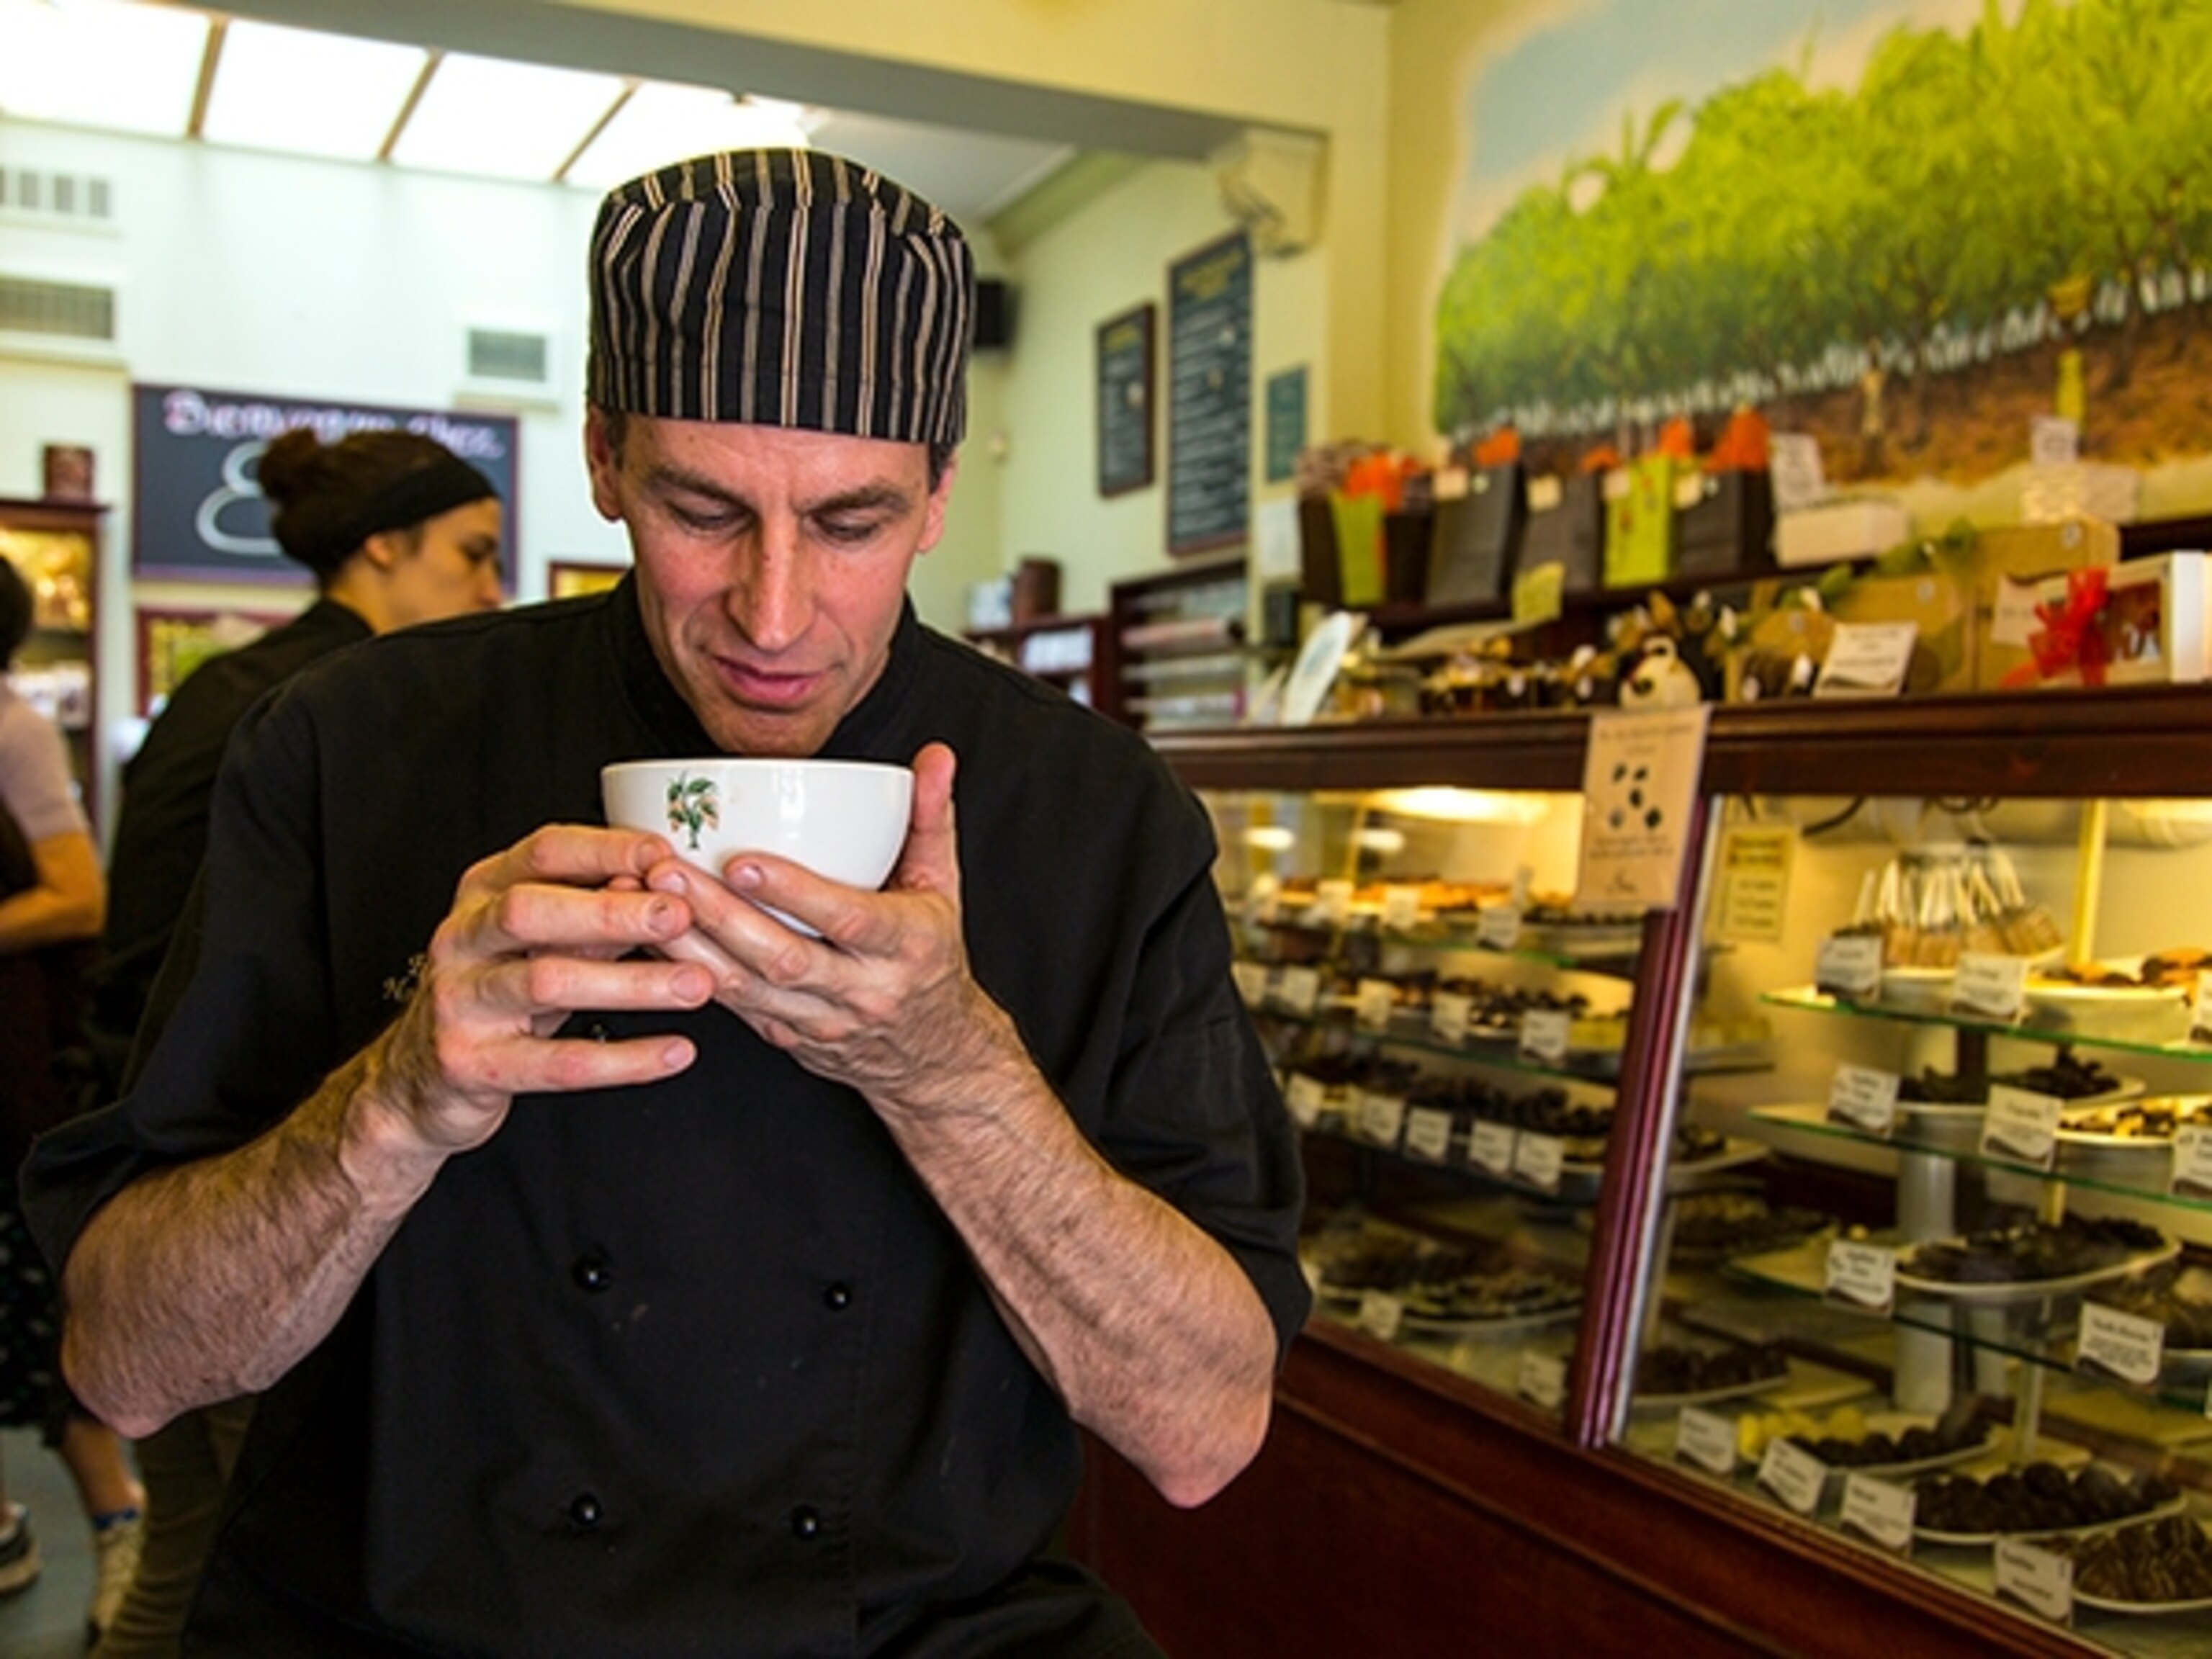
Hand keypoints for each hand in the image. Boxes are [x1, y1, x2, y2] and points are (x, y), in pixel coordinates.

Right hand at [373, 826, 716, 1156]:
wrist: (418, 1077)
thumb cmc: (496, 991)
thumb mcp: (538, 941)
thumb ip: (592, 912)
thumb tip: (662, 887)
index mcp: (482, 892)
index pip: (542, 852)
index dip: (606, 850)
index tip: (665, 855)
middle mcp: (462, 938)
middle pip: (531, 911)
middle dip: (610, 911)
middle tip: (680, 915)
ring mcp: (459, 1001)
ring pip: (545, 981)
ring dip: (630, 982)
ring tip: (695, 985)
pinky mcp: (471, 1064)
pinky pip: (556, 1062)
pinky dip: (622, 1060)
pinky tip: (675, 1052)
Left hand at [641, 743, 1023, 1112]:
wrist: (932, 1055)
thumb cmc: (930, 957)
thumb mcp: (942, 888)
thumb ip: (930, 819)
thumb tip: (935, 757)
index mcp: (905, 946)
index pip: (848, 918)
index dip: (793, 891)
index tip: (741, 859)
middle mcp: (862, 990)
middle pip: (781, 956)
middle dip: (718, 914)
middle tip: (665, 870)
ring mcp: (819, 1019)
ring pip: (744, 987)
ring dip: (686, 945)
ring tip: (642, 900)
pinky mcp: (784, 1035)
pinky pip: (730, 1006)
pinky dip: (686, 970)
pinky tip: (649, 939)